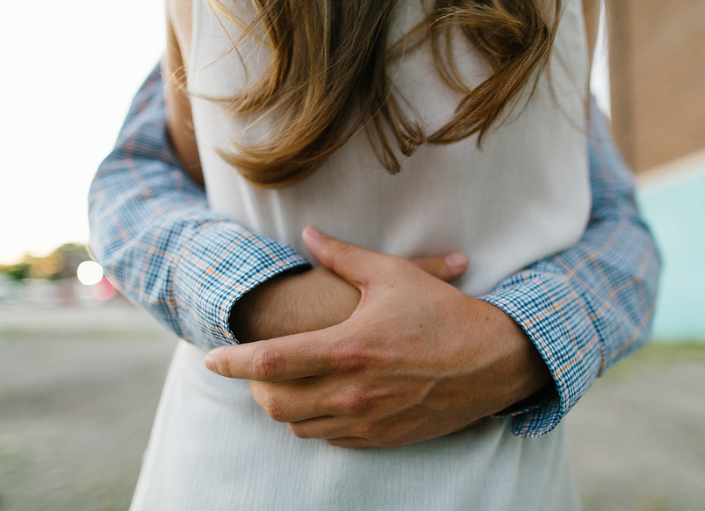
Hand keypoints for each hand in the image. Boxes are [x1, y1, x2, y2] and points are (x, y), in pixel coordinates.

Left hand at [208, 227, 550, 446]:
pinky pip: (330, 439)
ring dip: (282, 405)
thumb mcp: (393, 275)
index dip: (231, 361)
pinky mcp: (383, 438)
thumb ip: (343, 256)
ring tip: (290, 379)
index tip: (210, 358)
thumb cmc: (445, 313)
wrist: (495, 361)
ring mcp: (367, 420)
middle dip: (253, 386)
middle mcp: (352, 392)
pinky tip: (326, 396)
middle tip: (258, 366)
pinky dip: (315, 421)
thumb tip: (308, 235)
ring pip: (297, 426)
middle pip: (273, 404)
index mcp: (348, 348)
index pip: (269, 361)